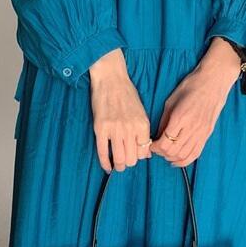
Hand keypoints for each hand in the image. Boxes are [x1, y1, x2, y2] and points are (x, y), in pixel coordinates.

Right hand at [89, 48, 150, 173]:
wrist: (110, 79)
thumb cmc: (127, 94)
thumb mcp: (141, 112)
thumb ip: (143, 133)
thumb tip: (145, 153)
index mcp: (142, 125)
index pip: (143, 152)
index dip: (140, 157)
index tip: (135, 155)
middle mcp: (129, 129)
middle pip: (132, 158)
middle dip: (129, 163)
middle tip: (126, 160)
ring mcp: (114, 129)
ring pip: (119, 158)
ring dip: (118, 165)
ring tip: (117, 165)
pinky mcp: (100, 129)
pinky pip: (102, 152)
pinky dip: (105, 163)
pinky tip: (107, 167)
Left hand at [151, 39, 240, 166]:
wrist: (214, 82)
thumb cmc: (191, 87)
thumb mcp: (172, 101)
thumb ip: (164, 120)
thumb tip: (157, 136)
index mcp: (180, 117)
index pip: (164, 142)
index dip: (154, 147)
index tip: (151, 144)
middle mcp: (191, 128)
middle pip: (173, 151)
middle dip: (161, 153)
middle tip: (156, 148)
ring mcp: (201, 132)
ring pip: (184, 155)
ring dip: (171, 158)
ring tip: (165, 153)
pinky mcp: (207, 134)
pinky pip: (196, 154)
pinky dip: (184, 160)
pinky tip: (176, 160)